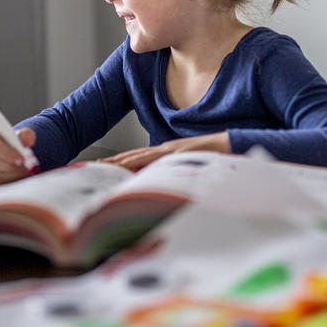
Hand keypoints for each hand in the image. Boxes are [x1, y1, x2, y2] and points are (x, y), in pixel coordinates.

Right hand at [0, 126, 36, 185]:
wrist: (5, 152)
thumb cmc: (9, 142)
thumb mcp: (18, 135)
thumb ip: (25, 135)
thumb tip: (28, 139)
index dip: (7, 152)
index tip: (21, 159)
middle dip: (9, 166)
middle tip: (25, 169)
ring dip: (9, 175)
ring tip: (22, 173)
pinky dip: (4, 182)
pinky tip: (14, 178)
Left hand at [99, 132, 229, 171]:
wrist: (227, 144)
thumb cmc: (208, 156)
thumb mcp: (185, 164)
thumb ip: (171, 170)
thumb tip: (158, 182)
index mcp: (164, 153)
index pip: (138, 157)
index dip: (121, 161)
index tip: (106, 165)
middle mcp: (164, 149)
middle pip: (135, 155)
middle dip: (117, 160)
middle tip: (99, 164)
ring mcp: (170, 150)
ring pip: (143, 155)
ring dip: (125, 160)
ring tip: (110, 164)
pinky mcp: (178, 151)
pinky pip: (159, 157)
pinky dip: (145, 161)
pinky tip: (135, 163)